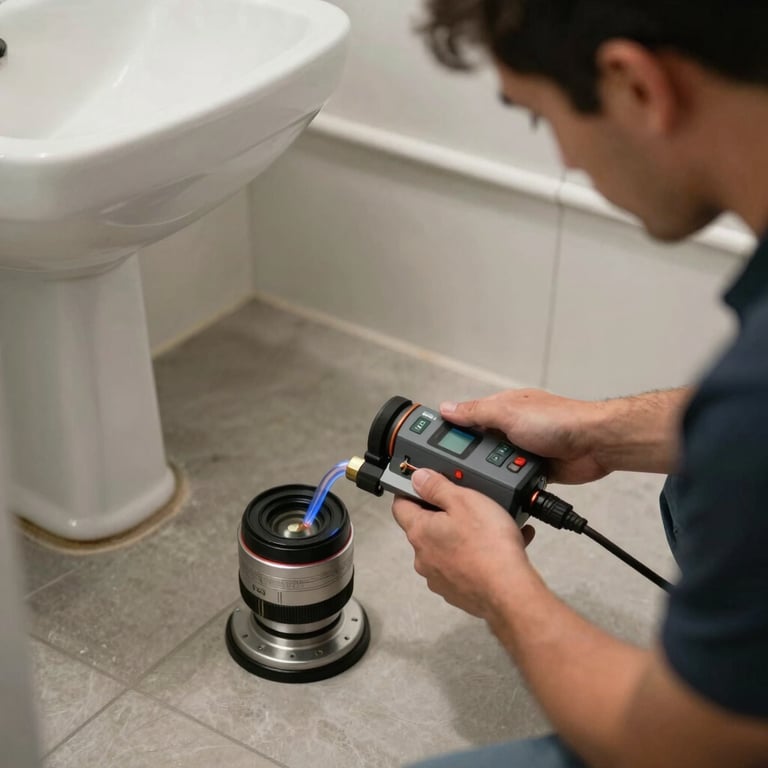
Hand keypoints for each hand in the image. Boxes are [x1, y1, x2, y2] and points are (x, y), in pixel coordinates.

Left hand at [392, 468, 535, 619]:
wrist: (510, 591)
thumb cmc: (488, 546)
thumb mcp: (463, 500)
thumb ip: (437, 486)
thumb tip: (418, 478)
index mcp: (420, 532)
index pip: (400, 505)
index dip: (410, 491)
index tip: (423, 484)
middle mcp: (424, 557)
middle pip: (426, 527)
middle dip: (445, 514)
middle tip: (468, 504)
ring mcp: (440, 577)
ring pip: (448, 547)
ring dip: (465, 535)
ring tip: (493, 526)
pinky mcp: (458, 591)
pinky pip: (465, 565)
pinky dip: (479, 554)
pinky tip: (504, 545)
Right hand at [441, 388, 608, 483]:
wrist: (596, 444)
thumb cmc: (560, 420)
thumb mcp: (508, 412)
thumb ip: (476, 412)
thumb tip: (447, 409)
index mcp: (503, 409)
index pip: (468, 418)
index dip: (451, 430)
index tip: (432, 443)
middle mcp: (512, 428)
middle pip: (479, 447)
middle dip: (473, 458)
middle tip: (460, 469)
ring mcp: (524, 450)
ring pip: (496, 467)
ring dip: (496, 473)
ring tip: (495, 476)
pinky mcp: (535, 470)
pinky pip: (514, 480)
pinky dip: (512, 484)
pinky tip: (510, 486)